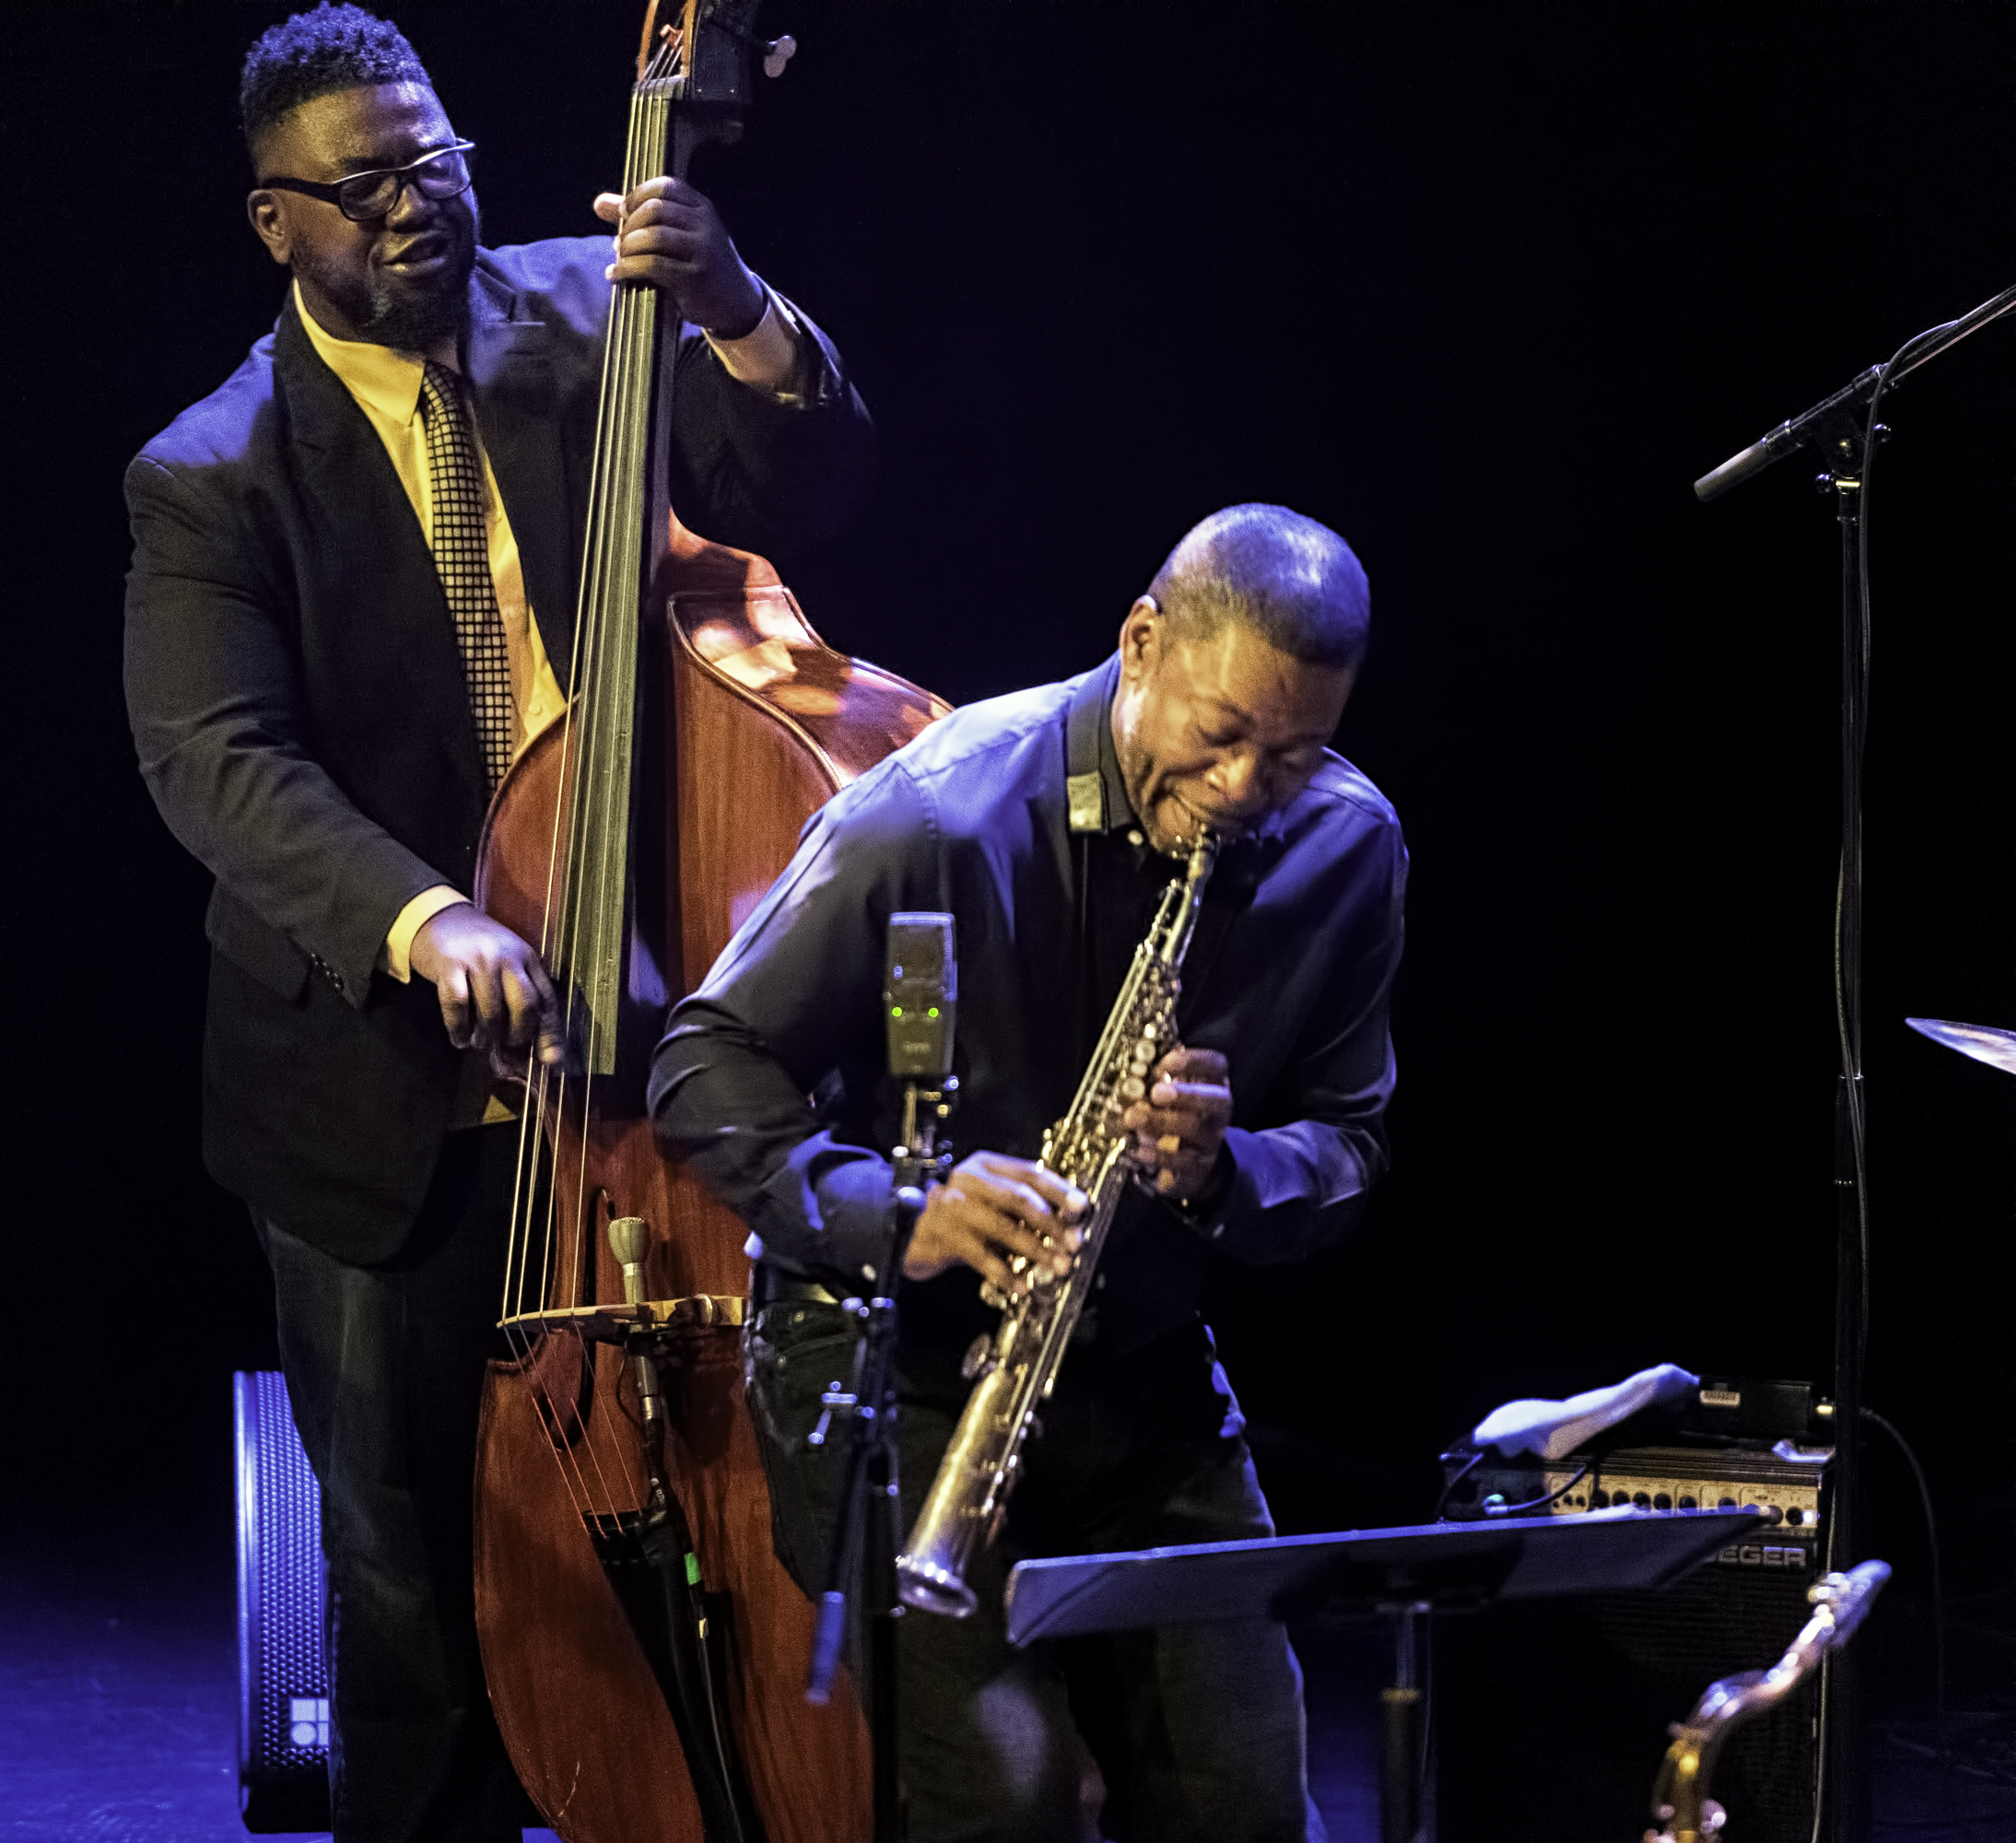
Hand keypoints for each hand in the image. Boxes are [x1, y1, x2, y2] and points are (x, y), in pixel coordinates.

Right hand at [408, 902, 564, 1072]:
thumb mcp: (507, 963)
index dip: (550, 1033)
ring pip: (491, 1012)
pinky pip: (458, 1006)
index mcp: (527, 957)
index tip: (550, 1059)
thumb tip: (538, 1049)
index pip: (546, 999)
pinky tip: (459, 1037)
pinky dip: (459, 1029)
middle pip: (524, 1005)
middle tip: (505, 1044)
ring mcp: (477, 959)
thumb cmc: (478, 950)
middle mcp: (506, 956)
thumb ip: (521, 999)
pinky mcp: (448, 964)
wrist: (439, 917)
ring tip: (479, 1042)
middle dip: (517, 1035)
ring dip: (485, 1037)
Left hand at [593, 176, 765, 334]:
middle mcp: (705, 225)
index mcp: (702, 208)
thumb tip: (600, 204)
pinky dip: (628, 268)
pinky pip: (652, 265)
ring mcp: (702, 251)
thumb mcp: (680, 236)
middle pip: (655, 209)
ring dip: (628, 247)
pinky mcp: (694, 277)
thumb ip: (641, 218)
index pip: (664, 187)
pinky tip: (618, 274)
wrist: (737, 304)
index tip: (624, 212)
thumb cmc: (701, 266)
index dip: (637, 196)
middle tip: (620, 243)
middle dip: (629, 225)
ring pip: (653, 236)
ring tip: (621, 259)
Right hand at [903, 1151, 1087, 1294]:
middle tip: (1073, 1242)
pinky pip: (981, 1257)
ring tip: (1057, 1266)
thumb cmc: (955, 1215)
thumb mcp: (986, 1198)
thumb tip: (1064, 1223)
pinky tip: (1020, 1284)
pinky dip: (1004, 1273)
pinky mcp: (943, 1236)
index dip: (1058, 1189)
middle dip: (1051, 1223)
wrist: (905, 1228)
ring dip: (1035, 1250)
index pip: (1029, 1172)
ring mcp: (952, 1208)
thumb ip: (1018, 1204)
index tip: (1081, 1206)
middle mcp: (968, 1182)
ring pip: (1003, 1228)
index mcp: (985, 1166)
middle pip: (1018, 1198)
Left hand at [1122, 1046, 1231, 1199]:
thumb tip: (1135, 1069)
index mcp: (1213, 1084)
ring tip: (1133, 1118)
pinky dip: (1158, 1155)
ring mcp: (1211, 1139)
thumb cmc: (1177, 1115)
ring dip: (1162, 1122)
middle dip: (1185, 1095)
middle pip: (1216, 1100)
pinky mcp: (1199, 1166)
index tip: (1165, 1063)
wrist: (1194, 1160)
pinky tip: (1139, 1149)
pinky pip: (1183, 1162)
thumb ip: (1159, 1079)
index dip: (1192, 1061)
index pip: (1215, 1065)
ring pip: (1196, 1129)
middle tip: (1155, 1093)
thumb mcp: (1172, 1092)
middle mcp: (1218, 1111)